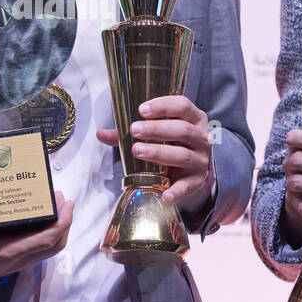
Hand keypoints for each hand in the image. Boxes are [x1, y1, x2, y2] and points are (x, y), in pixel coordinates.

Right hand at [0, 188, 73, 285]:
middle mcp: (17, 259)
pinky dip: (49, 234)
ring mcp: (18, 261)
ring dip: (59, 228)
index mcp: (5, 251)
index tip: (65, 202)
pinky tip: (42, 217)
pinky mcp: (16, 260)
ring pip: (50, 248)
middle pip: (54, 244)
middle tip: (61, 198)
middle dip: (65, 221)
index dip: (61, 222)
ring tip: (55, 205)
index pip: (44, 240)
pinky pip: (41, 249)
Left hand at [96, 95, 213, 205]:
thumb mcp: (157, 133)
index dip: (163, 106)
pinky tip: (164, 195)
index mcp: (193, 118)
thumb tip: (100, 134)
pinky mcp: (197, 180)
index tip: (141, 110)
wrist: (193, 169)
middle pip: (182, 130)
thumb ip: (130, 132)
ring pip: (183, 155)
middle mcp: (201, 138)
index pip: (182, 106)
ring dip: (159, 153)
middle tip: (134, 130)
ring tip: (137, 150)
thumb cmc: (172, 143)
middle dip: (156, 129)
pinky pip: (188, 186)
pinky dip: (176, 191)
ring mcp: (201, 160)